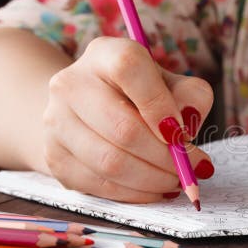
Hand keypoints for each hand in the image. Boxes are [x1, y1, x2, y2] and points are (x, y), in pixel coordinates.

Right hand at [43, 37, 214, 202]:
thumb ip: (190, 98)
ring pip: (111, 163)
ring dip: (154, 179)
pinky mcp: (54, 157)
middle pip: (123, 128)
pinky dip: (135, 193)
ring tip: (177, 180)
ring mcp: (56, 121)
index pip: (129, 69)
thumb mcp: (173, 85)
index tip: (182, 133)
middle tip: (192, 168)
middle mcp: (71, 83)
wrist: (88, 112)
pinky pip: (100, 185)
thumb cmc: (142, 96)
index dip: (159, 105)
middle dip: (166, 157)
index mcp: (105, 54)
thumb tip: (184, 129)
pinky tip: (155, 188)